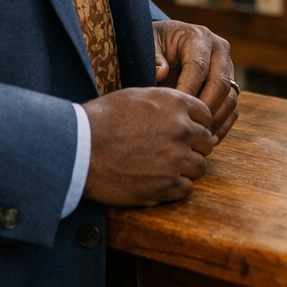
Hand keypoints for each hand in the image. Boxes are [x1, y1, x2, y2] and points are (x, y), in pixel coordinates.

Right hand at [81, 87, 214, 205]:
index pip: (206, 116)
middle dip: (194, 147)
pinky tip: (160, 182)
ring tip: (166, 168)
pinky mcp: (165, 186)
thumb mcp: (137, 96)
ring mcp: (176, 160)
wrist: (80, 148)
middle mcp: (182, 130)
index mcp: (176, 104)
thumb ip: (165, 103)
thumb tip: (178, 110)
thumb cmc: (101, 119)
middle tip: (175, 152)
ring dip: (187, 168)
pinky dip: (176, 188)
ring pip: (200, 167)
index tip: (185, 132)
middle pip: (206, 142)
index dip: (195, 125)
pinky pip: (186, 189)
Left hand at [153, 20, 238, 140]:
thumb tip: (161, 73)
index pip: (199, 67)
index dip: (187, 91)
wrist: (165, 44)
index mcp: (200, 38)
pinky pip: (232, 109)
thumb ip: (152, 57)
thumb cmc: (154, 44)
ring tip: (197, 137)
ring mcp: (227, 68)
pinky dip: (222, 126)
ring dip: (216, 120)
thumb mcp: (148, 43)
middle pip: (220, 84)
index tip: (174, 111)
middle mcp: (219, 50)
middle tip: (187, 128)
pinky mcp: (230, 85)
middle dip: (204, 109)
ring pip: (230, 98)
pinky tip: (206, 139)